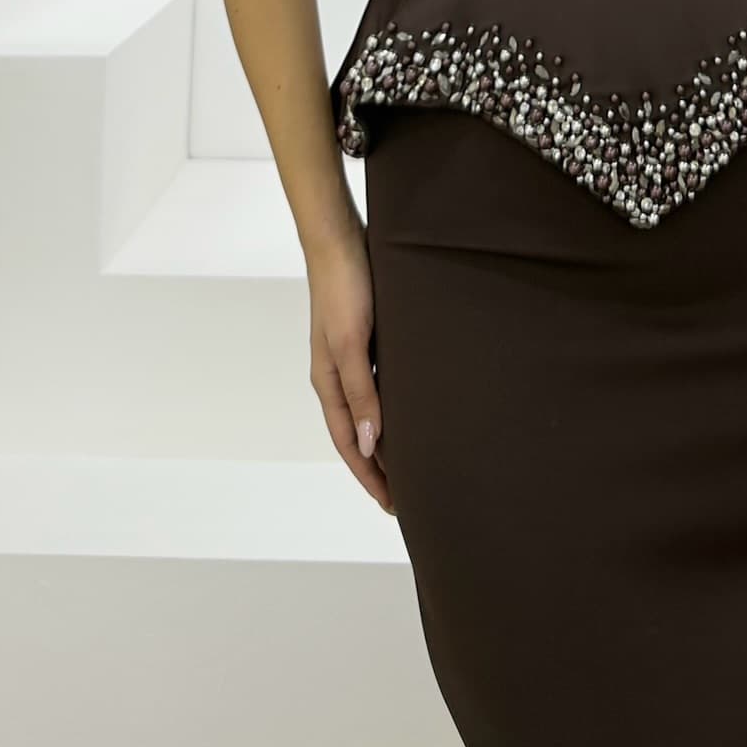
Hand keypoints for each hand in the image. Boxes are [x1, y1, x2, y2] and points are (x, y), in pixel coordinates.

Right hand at [306, 223, 396, 517]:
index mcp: (329, 382)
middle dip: (381, 467)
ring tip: (417, 461)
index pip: (350, 444)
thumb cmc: (344, 288)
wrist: (341, 238)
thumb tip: (370, 444)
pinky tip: (417, 409)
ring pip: (373, 410)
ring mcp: (352, 357)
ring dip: (389, 437)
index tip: (395, 507)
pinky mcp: (368, 338)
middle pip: (360, 433)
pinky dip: (396, 406)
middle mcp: (338, 375)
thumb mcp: (352, 343)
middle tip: (410, 495)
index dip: (371, 477)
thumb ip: (361, 393)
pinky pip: (383, 384)